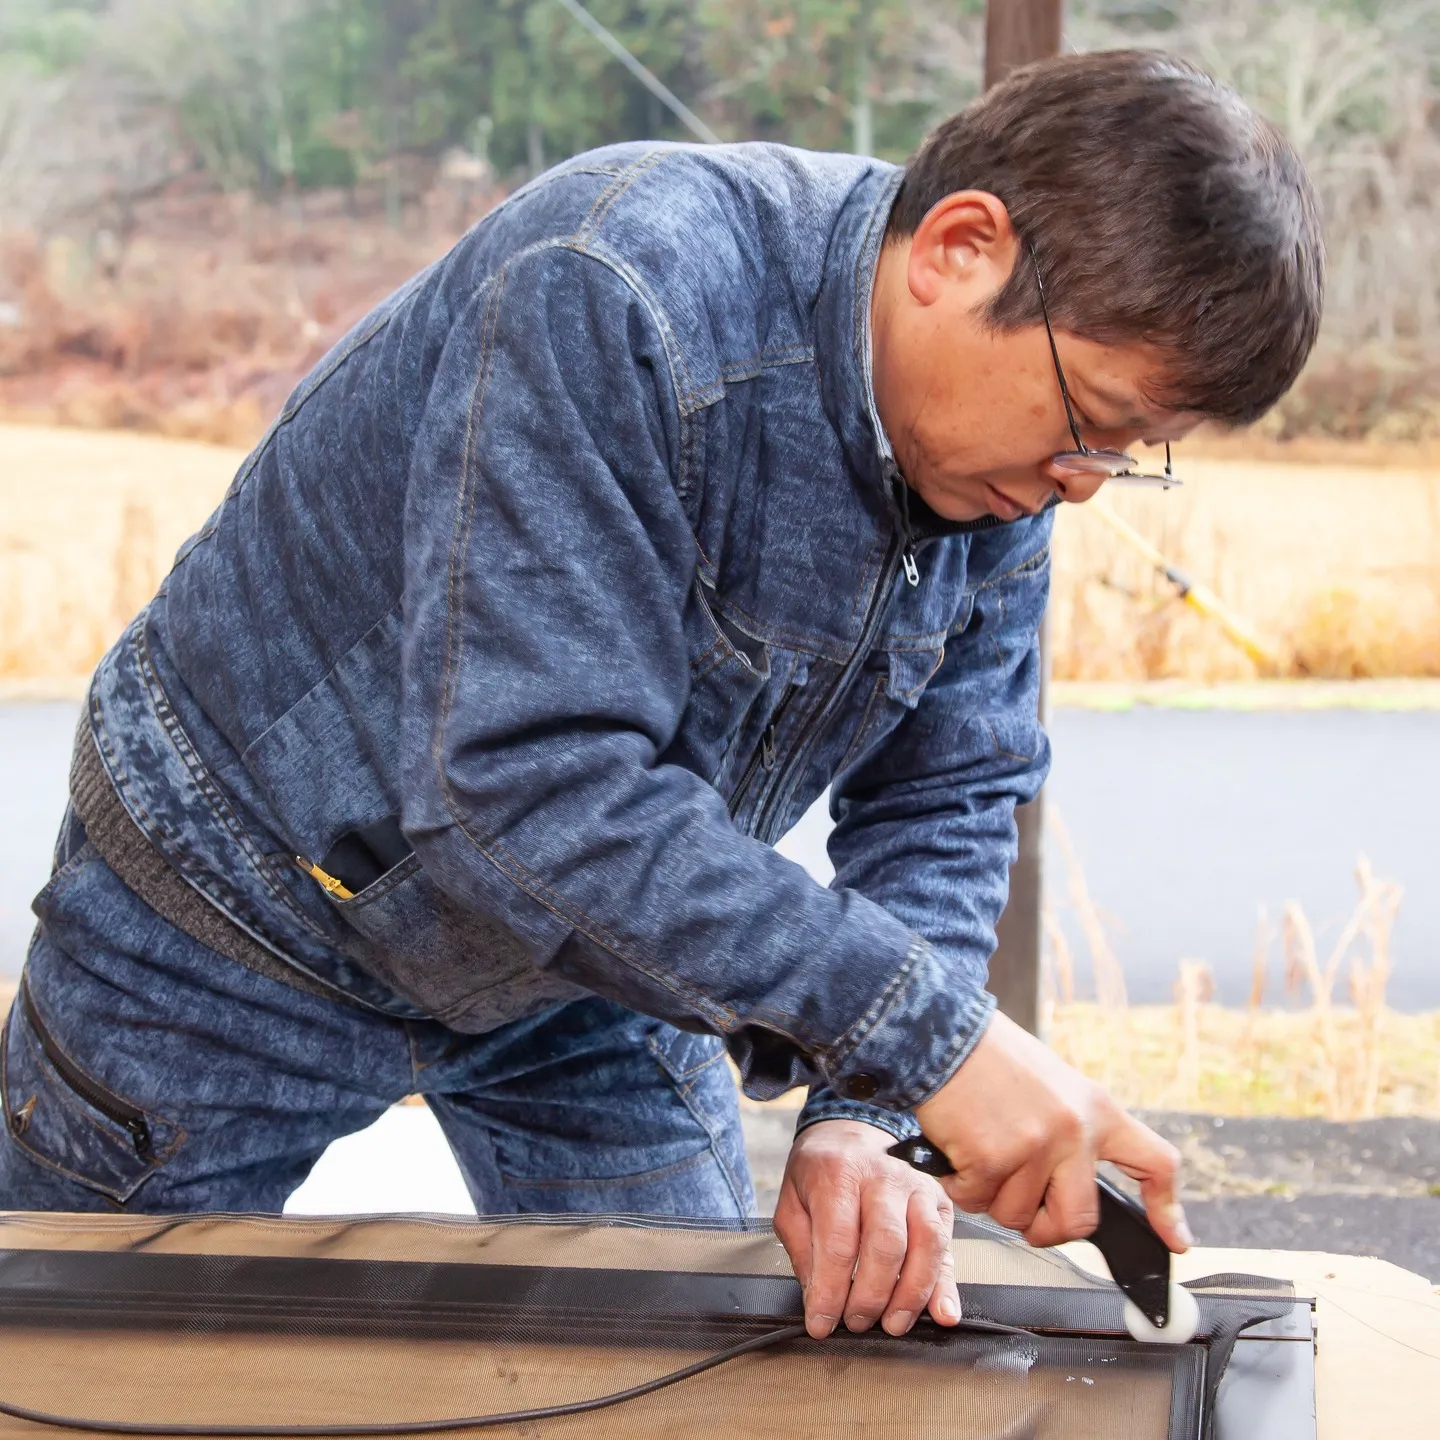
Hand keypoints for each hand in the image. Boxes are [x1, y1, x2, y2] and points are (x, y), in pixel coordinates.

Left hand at [774, 1119, 961, 1340]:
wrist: (850, 1131)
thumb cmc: (819, 1171)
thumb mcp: (791, 1203)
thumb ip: (803, 1251)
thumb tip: (819, 1301)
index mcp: (838, 1174)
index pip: (838, 1242)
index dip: (830, 1291)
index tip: (821, 1323)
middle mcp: (883, 1177)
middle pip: (887, 1245)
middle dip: (872, 1295)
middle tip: (856, 1322)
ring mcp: (916, 1186)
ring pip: (925, 1245)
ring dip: (911, 1294)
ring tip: (891, 1324)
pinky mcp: (939, 1201)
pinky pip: (946, 1248)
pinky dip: (946, 1286)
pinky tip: (942, 1313)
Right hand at [912, 1010, 1189, 1250]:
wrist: (943, 1028)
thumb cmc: (990, 1055)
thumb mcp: (1053, 1084)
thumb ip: (1072, 1130)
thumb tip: (1069, 1182)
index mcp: (1097, 1109)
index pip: (1155, 1163)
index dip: (1167, 1208)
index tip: (1175, 1238)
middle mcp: (1074, 1130)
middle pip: (1079, 1219)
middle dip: (1047, 1227)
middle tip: (1026, 1214)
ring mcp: (1035, 1146)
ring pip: (1016, 1214)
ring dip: (990, 1197)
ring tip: (978, 1153)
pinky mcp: (993, 1158)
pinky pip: (975, 1200)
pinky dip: (959, 1184)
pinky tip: (956, 1150)